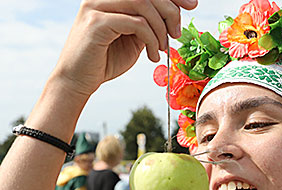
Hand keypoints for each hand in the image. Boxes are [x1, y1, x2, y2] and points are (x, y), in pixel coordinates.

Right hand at [52, 0, 197, 97]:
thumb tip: (175, 13)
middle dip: (171, 12)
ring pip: (143, 4)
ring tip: (162, 48)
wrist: (78, 80)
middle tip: (176, 34)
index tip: (192, 5)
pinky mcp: (96, 23)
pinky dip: (150, 39)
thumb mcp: (134, 37)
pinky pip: (135, 23)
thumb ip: (149, 23)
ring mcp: (96, 6)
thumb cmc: (106, 59)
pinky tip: (152, 55)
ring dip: (160, 29)